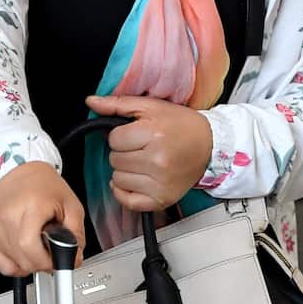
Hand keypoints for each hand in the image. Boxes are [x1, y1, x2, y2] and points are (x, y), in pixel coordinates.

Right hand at [0, 162, 85, 276]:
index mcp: (30, 207)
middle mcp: (8, 217)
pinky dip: (16, 265)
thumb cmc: (43, 186)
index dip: (47, 261)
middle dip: (42, 264)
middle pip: (23, 259)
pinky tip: (25, 251)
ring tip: (38, 245)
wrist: (18, 173)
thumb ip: (76, 234)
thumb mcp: (71, 204)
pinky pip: (2, 266)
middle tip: (51, 253)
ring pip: (14, 265)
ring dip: (30, 264)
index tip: (58, 260)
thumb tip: (74, 259)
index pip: (30, 246)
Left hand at [86, 95, 213, 212]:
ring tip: (143, 161)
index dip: (121, 135)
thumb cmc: (182, 125)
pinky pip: (128, 201)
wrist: (210, 146)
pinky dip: (125, 192)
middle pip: (114, 160)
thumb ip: (118, 104)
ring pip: (118, 180)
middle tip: (141, 147)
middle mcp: (157, 161)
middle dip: (123, 152)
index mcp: (154, 134)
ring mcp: (160, 183)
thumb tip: (91, 102)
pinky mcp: (162, 199)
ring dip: (125, 170)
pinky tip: (137, 179)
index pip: (113, 140)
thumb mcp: (152, 107)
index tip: (135, 134)